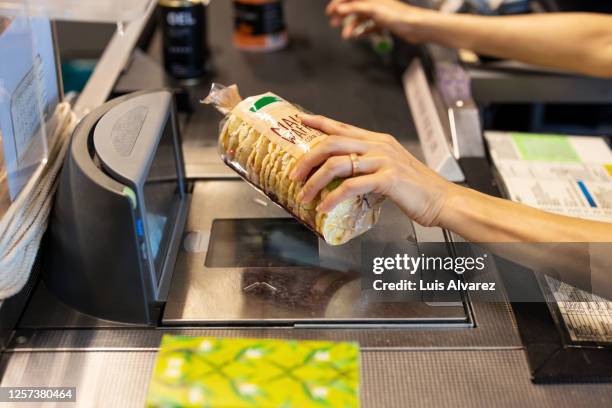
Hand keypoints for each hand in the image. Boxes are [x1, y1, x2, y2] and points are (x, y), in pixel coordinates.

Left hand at [290, 114, 460, 227]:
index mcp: (378, 141)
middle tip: (294, 174)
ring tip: (304, 196)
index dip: (319, 122)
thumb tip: (344, 182)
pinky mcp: (387, 179)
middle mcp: (378, 146)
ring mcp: (383, 160)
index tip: (300, 120)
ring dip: (315, 181)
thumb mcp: (389, 171)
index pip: (342, 127)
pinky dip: (333, 198)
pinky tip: (325, 207)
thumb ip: (368, 170)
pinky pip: (350, 186)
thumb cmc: (416, 189)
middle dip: (308, 159)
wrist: (442, 200)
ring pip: (337, 164)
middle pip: (332, 143)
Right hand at [326, 0, 433, 41]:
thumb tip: (340, 9)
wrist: (415, 27)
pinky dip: (362, 31)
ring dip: (352, 26)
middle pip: (354, 7)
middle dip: (343, 16)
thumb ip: (356, 8)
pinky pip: (368, 27)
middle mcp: (375, 2)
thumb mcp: (374, 10)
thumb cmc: (399, 16)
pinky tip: (357, 36)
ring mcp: (379, 13)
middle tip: (334, 24)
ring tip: (346, 35)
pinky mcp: (383, 23)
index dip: (339, 3)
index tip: (330, 12)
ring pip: (361, 18)